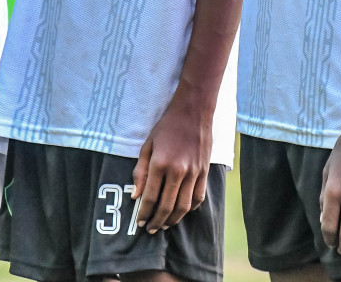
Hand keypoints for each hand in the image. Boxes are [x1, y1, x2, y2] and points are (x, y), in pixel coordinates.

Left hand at [131, 94, 211, 233]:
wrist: (193, 111)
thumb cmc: (167, 127)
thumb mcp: (147, 145)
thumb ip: (140, 172)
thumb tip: (135, 196)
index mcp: (160, 163)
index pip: (150, 197)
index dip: (144, 213)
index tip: (140, 222)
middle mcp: (178, 171)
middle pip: (167, 206)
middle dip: (157, 221)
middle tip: (151, 229)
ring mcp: (193, 173)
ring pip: (184, 206)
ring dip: (173, 219)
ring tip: (165, 225)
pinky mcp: (204, 171)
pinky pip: (198, 197)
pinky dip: (190, 208)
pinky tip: (181, 211)